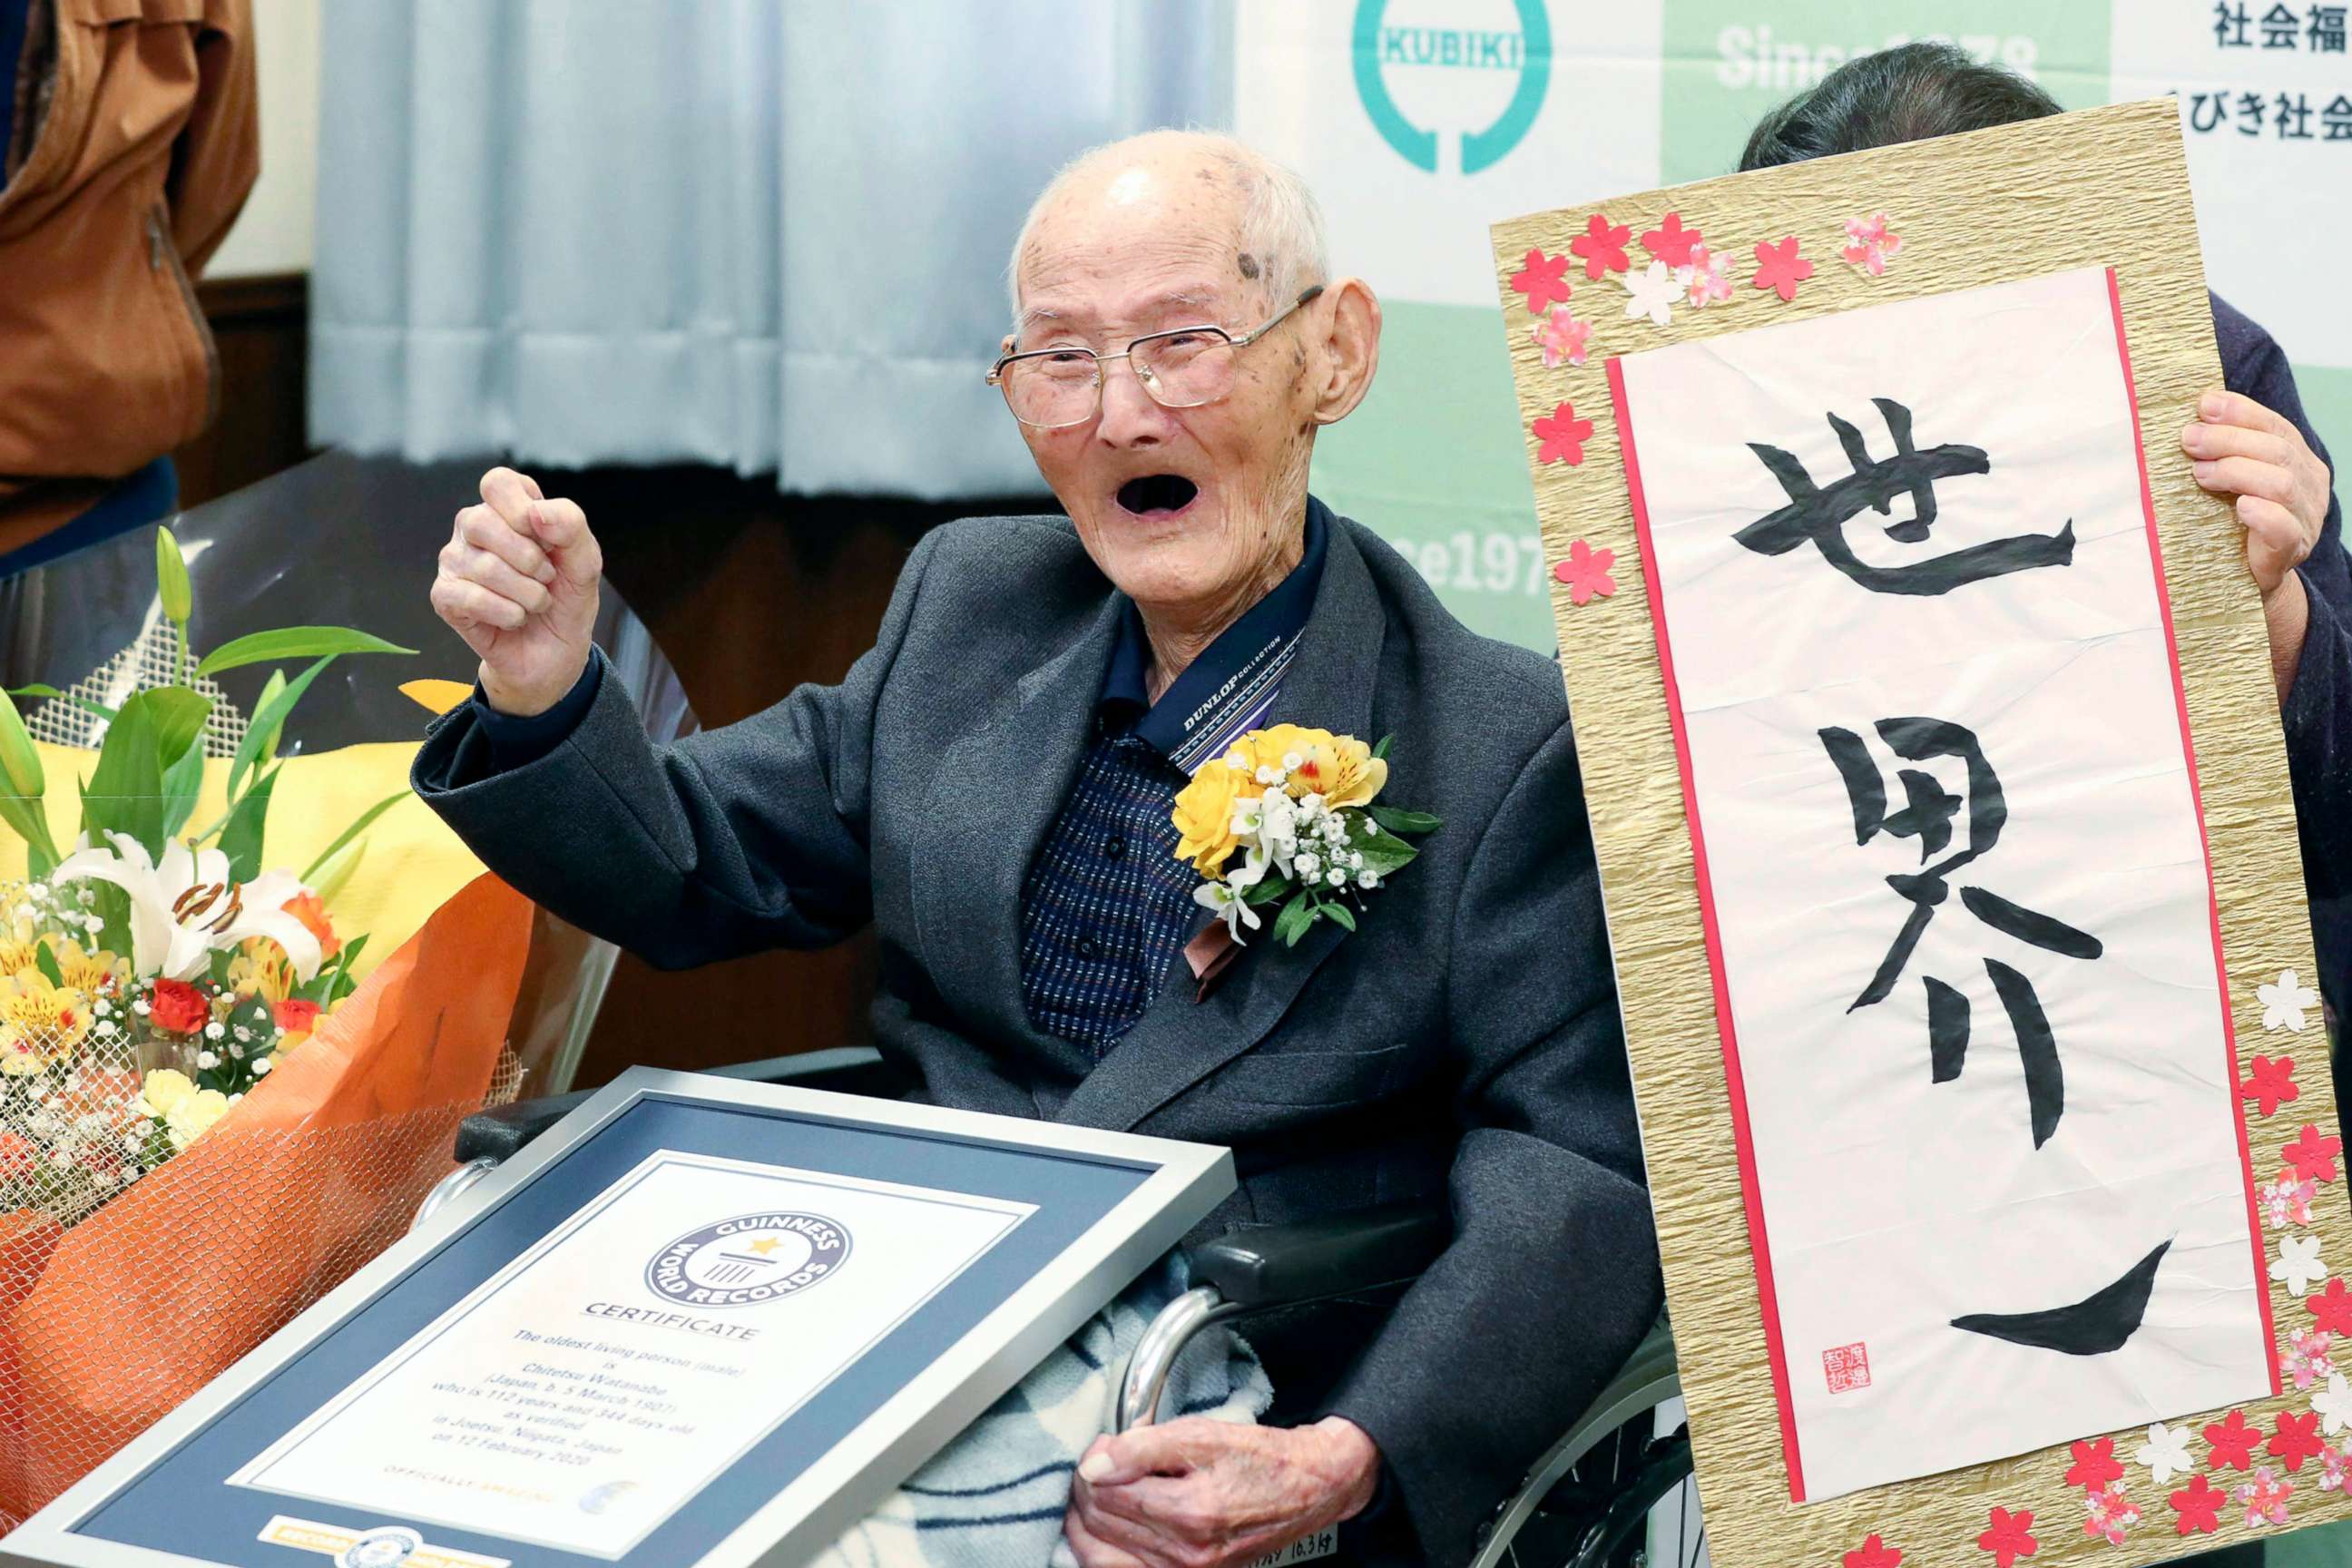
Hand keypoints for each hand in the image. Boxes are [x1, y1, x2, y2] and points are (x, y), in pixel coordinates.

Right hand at [430, 467, 602, 716]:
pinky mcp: (445, 596)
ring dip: (527, 594)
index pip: (498, 483)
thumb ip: (571, 527)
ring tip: (536, 603)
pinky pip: (471, 598)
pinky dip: (507, 613)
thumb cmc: (565, 599)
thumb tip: (537, 513)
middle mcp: (474, 528)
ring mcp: (455, 561)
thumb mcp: (585, 562)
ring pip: (483, 566)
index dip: (523, 510)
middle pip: (482, 522)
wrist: (555, 653)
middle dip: (529, 559)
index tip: (546, 538)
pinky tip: (516, 617)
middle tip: (546, 579)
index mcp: (508, 508)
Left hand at [1063, 1417, 1379, 1567]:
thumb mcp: (1203, 1435)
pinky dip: (1104, 1551)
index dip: (1094, 1462)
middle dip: (1087, 1489)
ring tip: (1099, 1493)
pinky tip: (1104, 1530)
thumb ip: (1143, 1448)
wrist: (1308, 1488)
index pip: (1106, 1493)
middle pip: (1100, 1524)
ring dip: (1088, 1522)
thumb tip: (1095, 1465)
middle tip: (1102, 1461)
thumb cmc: (1261, 1458)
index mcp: (1189, 1512)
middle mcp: (1185, 1553)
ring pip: (1102, 1556)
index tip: (1104, 1444)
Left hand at [2182, 388, 2328, 699]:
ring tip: (2200, 473)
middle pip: (2277, 450)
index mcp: (2296, 460)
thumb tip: (2191, 415)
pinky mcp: (2291, 550)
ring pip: (2281, 483)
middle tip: (2188, 439)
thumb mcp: (2229, 479)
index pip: (2275, 426)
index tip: (2203, 404)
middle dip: (2229, 440)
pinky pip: (2284, 528)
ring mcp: (2305, 518)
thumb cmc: (2231, 522)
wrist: (2245, 578)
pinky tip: (2240, 507)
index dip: (2241, 412)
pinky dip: (2263, 514)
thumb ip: (2223, 450)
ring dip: (2238, 471)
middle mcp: (2308, 485)